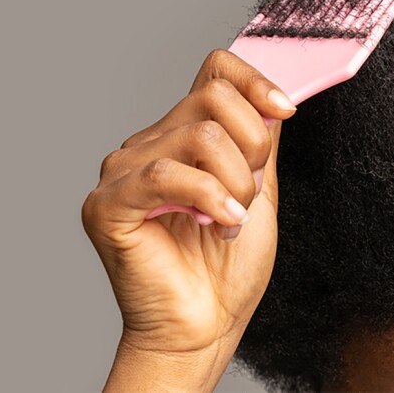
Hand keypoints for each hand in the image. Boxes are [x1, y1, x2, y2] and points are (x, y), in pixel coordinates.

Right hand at [81, 50, 296, 389]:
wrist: (206, 323)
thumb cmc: (228, 266)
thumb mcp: (261, 192)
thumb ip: (262, 143)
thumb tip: (272, 100)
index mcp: (186, 134)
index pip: (215, 70)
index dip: (255, 81)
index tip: (285, 110)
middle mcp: (152, 143)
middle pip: (214, 98)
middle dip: (254, 148)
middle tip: (251, 194)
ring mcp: (126, 170)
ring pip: (200, 135)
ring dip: (237, 183)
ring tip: (232, 219)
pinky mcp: (108, 203)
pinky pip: (166, 173)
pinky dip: (208, 197)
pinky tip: (220, 224)